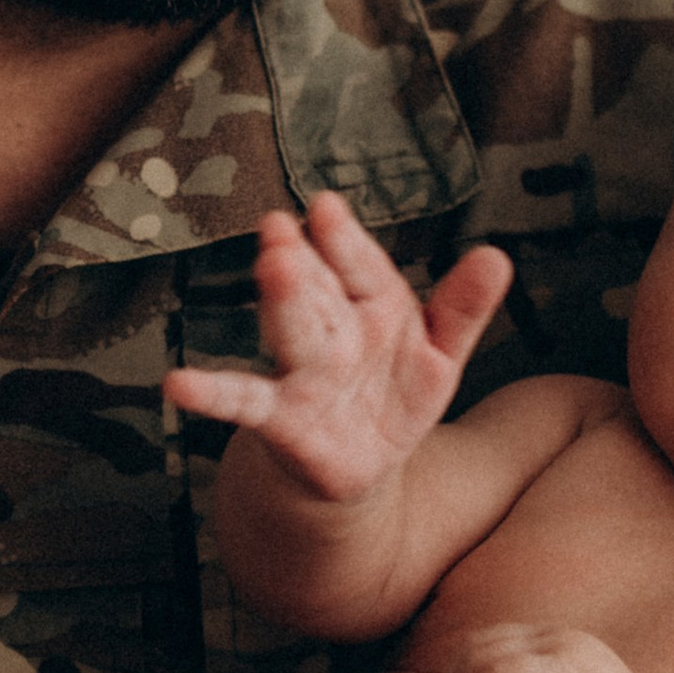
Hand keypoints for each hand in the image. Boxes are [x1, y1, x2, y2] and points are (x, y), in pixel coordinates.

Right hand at [163, 195, 511, 501]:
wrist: (361, 463)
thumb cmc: (395, 392)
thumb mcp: (440, 353)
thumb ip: (464, 309)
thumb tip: (497, 255)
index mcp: (371, 304)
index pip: (360, 267)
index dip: (345, 242)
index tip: (326, 209)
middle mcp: (331, 329)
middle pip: (318, 293)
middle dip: (304, 264)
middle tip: (282, 230)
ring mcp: (303, 373)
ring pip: (291, 334)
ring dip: (279, 304)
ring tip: (268, 270)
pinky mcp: (282, 419)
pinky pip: (244, 403)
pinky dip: (211, 393)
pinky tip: (176, 384)